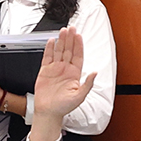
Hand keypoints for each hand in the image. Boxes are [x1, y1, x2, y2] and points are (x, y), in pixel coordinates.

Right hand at [30, 26, 95, 140]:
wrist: (49, 112)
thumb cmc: (64, 107)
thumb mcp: (80, 96)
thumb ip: (88, 84)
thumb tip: (95, 73)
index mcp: (74, 74)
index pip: (78, 55)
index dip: (78, 45)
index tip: (79, 35)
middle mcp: (65, 69)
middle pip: (68, 50)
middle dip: (70, 39)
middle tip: (71, 28)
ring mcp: (55, 69)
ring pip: (59, 51)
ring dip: (61, 41)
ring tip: (62, 31)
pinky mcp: (45, 71)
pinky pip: (47, 57)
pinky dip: (49, 48)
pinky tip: (51, 41)